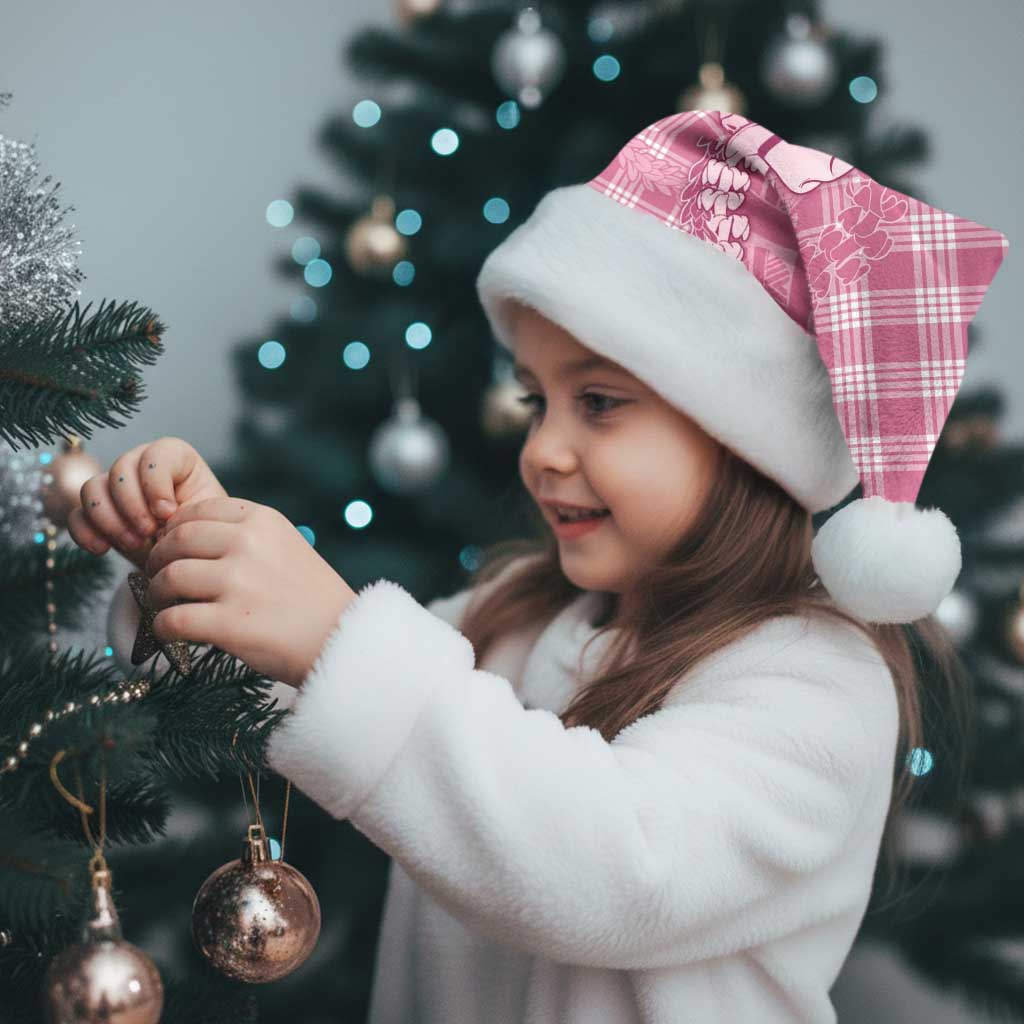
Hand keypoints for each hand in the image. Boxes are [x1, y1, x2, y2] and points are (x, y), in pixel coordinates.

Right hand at [67, 437, 227, 570]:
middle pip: (120, 469)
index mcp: (176, 459)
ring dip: (110, 520)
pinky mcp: (97, 514)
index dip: (156, 483)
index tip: (168, 513)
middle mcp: (141, 466)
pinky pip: (76, 515)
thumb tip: (163, 515)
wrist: (189, 560)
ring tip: (133, 544)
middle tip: (148, 533)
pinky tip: (102, 549)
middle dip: (132, 505)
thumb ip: (189, 509)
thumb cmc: (203, 534)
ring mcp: (115, 488)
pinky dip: (85, 532)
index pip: (156, 454)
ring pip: (92, 488)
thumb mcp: (206, 519)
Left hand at [142, 496, 357, 687]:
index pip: (198, 511)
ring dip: (157, 594)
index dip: (175, 530)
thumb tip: (185, 537)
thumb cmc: (312, 598)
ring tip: (165, 605)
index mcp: (263, 520)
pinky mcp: (229, 623)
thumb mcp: (287, 546)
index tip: (172, 548)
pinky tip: (170, 632)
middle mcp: (249, 544)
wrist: (343, 639)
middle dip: (158, 559)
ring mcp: (238, 583)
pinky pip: (172, 620)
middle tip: (157, 577)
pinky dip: (163, 628)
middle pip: (176, 541)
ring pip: (169, 578)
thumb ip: (246, 536)